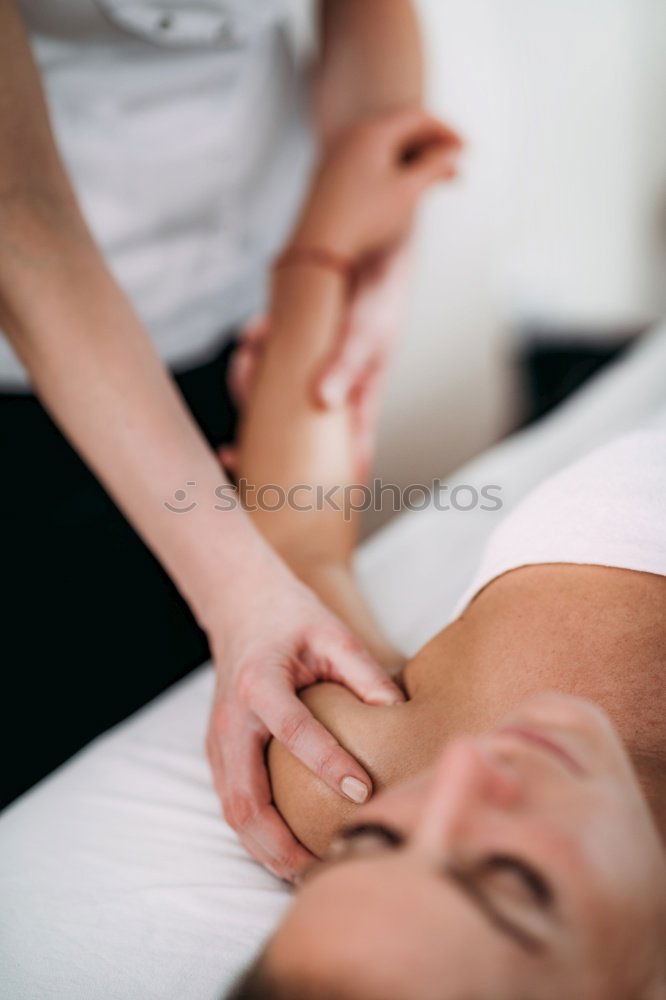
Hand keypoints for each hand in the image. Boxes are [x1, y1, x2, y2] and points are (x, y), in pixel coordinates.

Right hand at [205, 546, 403, 880]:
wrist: (240, 607)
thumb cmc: (290, 619)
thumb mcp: (331, 632)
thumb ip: (364, 671)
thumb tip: (399, 716)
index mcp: (259, 683)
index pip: (293, 731)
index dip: (327, 762)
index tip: (363, 790)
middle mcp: (231, 719)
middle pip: (245, 797)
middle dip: (281, 841)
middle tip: (325, 867)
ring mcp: (218, 741)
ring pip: (234, 813)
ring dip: (266, 851)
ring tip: (308, 876)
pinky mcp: (219, 754)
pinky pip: (233, 806)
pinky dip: (257, 838)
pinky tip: (289, 855)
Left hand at [223, 245, 410, 477]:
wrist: (373, 234)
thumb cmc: (383, 290)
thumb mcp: (369, 331)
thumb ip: (348, 365)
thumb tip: (322, 400)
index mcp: (355, 402)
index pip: (340, 458)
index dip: (311, 488)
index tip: (280, 506)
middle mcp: (330, 390)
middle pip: (291, 433)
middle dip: (260, 445)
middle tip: (229, 453)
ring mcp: (309, 365)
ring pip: (271, 395)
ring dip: (253, 382)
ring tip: (251, 353)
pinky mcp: (293, 338)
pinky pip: (266, 355)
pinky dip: (257, 345)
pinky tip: (257, 331)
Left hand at [293, 107, 461, 260]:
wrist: (318, 248)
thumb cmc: (363, 218)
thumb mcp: (407, 192)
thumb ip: (433, 168)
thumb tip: (451, 157)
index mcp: (371, 132)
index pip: (417, 118)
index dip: (445, 131)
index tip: (465, 150)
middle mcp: (350, 136)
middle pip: (399, 130)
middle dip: (430, 148)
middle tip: (453, 169)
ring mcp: (336, 156)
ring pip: (382, 148)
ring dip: (411, 160)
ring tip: (431, 182)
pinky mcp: (328, 177)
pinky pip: (366, 162)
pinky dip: (389, 169)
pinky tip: (401, 191)